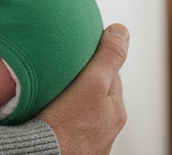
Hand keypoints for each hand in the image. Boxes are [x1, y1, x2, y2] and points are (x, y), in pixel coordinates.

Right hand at [37, 24, 128, 153]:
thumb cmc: (66, 126)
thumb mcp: (93, 83)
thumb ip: (109, 56)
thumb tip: (122, 29)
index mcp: (118, 109)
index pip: (108, 72)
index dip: (90, 60)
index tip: (72, 57)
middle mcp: (109, 127)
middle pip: (96, 91)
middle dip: (83, 82)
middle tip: (60, 76)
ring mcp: (92, 142)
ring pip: (83, 109)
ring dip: (71, 101)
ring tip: (51, 97)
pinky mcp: (74, 150)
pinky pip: (70, 126)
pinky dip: (63, 119)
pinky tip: (49, 117)